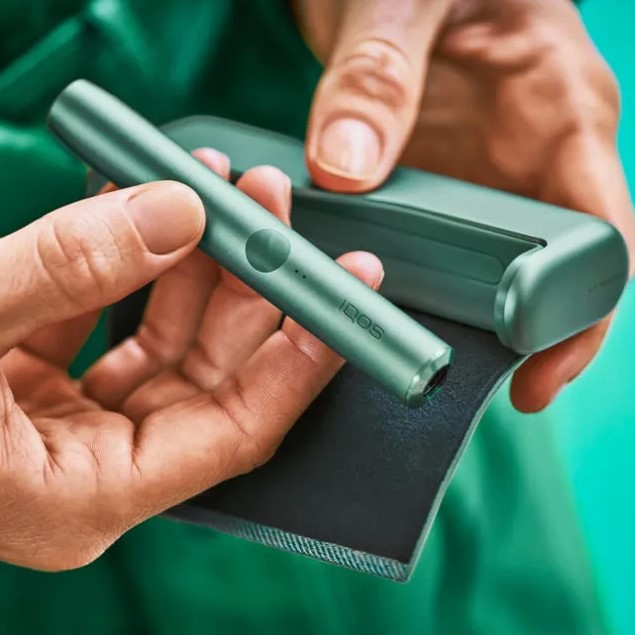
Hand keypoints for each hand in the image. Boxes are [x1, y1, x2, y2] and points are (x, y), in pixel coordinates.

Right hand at [0, 150, 381, 570]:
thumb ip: (69, 268)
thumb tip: (181, 211)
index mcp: (89, 496)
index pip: (239, 429)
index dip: (299, 360)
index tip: (346, 296)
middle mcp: (94, 464)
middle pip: (213, 371)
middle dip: (251, 284)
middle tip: (278, 205)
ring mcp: (72, 419)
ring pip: (170, 334)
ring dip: (201, 257)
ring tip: (229, 184)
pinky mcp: (44, 376)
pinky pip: (115, 311)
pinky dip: (139, 257)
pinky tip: (162, 202)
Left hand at [296, 0, 634, 410]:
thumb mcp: (400, 0)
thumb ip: (377, 76)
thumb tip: (346, 168)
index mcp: (562, 111)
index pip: (598, 237)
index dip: (579, 317)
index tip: (536, 374)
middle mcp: (533, 156)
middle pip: (543, 273)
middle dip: (508, 337)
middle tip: (447, 375)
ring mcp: (483, 175)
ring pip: (484, 269)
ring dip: (449, 315)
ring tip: (401, 351)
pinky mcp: (437, 182)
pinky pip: (433, 246)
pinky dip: (408, 278)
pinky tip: (372, 298)